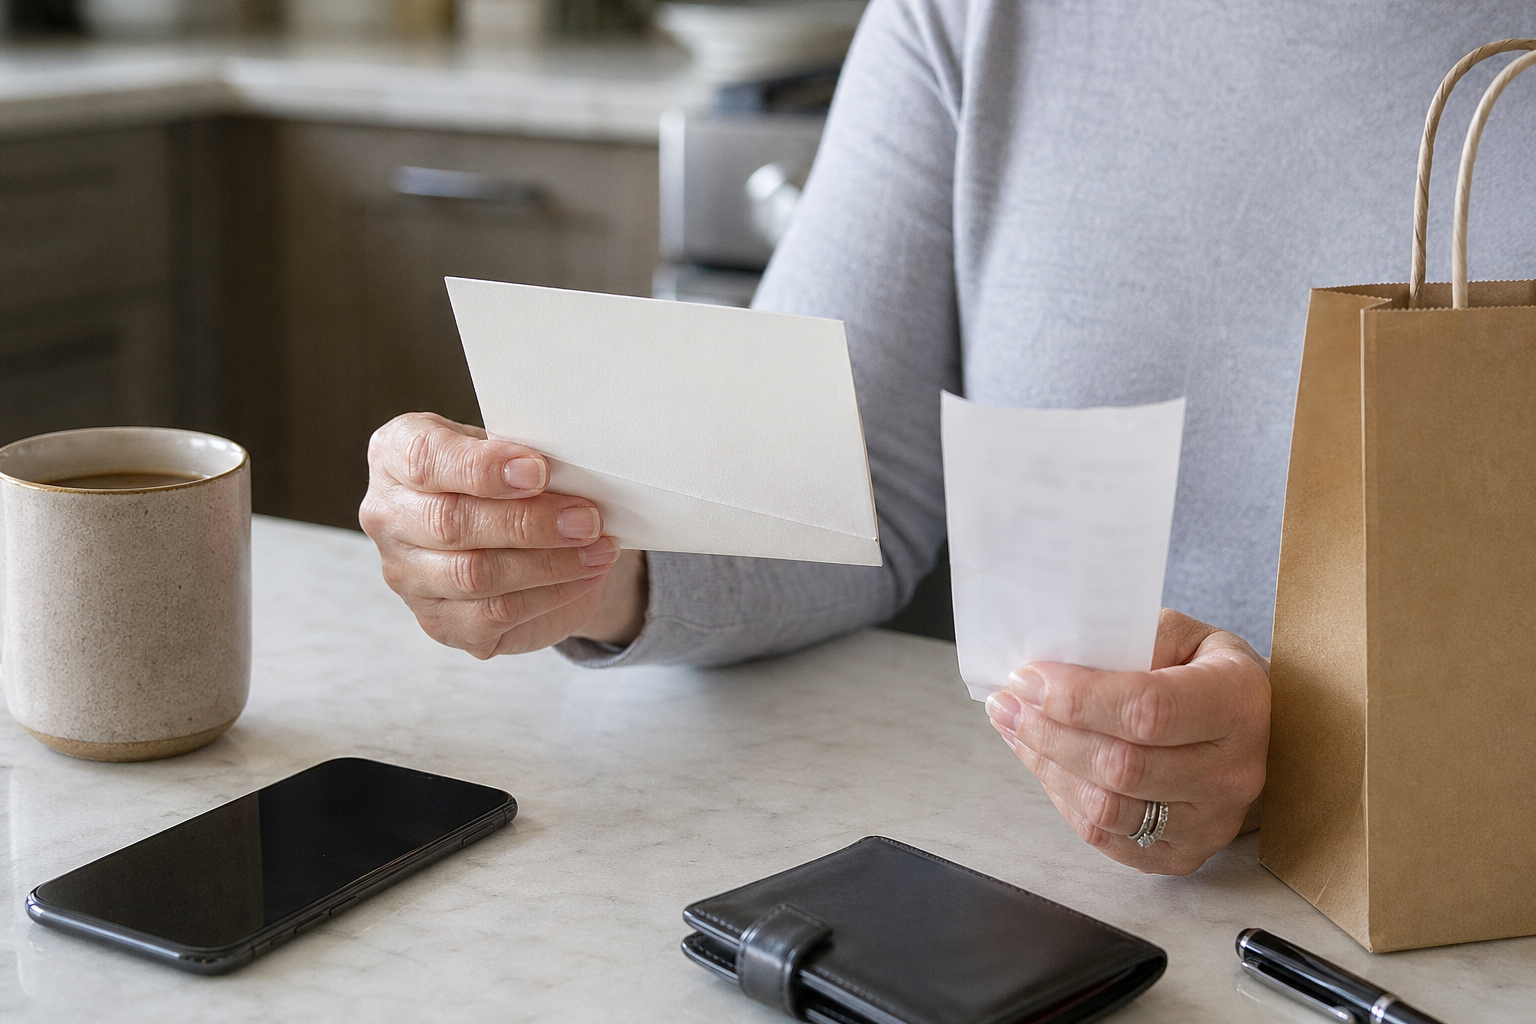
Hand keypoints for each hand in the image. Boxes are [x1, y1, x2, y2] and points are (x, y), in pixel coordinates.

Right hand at [359, 413, 647, 657]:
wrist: (521, 538)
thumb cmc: (512, 481)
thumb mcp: (513, 451)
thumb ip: (524, 455)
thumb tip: (570, 471)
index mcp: (395, 455)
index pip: (424, 459)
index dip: (482, 467)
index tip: (539, 471)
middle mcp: (387, 516)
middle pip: (451, 522)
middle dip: (528, 521)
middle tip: (587, 518)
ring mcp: (406, 576)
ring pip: (475, 574)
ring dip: (549, 562)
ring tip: (598, 548)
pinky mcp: (439, 622)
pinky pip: (495, 613)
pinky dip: (550, 594)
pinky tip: (584, 575)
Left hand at [984, 608, 1268, 874]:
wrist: (1250, 727)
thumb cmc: (1202, 670)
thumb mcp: (1179, 633)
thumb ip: (1123, 640)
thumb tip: (1051, 659)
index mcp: (1238, 702)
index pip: (1148, 709)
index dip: (1077, 698)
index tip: (1027, 677)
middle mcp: (1235, 770)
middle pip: (1121, 766)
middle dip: (1048, 733)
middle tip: (1007, 703)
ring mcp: (1213, 821)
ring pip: (1107, 808)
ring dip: (1046, 766)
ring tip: (1014, 728)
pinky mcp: (1186, 853)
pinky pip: (1107, 837)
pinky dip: (1063, 799)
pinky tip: (1043, 763)